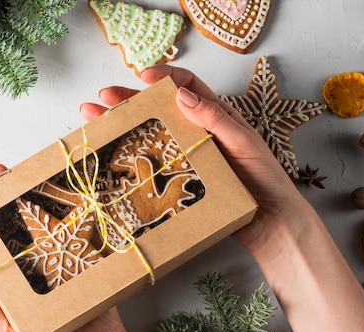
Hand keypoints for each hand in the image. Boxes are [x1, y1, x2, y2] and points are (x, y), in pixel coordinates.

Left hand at [0, 163, 136, 331]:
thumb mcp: (8, 331)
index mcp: (2, 278)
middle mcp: (22, 261)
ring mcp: (48, 253)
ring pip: (27, 216)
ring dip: (14, 192)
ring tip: (4, 172)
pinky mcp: (73, 249)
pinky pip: (62, 222)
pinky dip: (53, 202)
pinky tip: (44, 185)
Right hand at [79, 64, 307, 253]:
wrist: (269, 223)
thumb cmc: (264, 180)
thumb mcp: (244, 143)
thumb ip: (215, 119)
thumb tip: (181, 96)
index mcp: (215, 115)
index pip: (187, 86)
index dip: (164, 77)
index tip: (143, 77)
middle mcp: (196, 132)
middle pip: (159, 109)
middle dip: (130, 100)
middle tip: (103, 98)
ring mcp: (186, 156)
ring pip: (150, 135)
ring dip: (123, 126)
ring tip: (94, 120)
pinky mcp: (180, 180)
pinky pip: (153, 164)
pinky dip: (131, 157)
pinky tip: (112, 154)